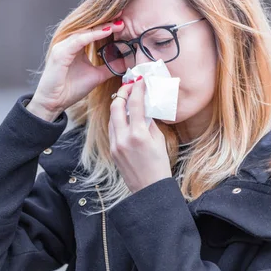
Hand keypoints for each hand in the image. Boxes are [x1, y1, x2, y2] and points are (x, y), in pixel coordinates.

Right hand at [27, 16, 124, 121]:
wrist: (54, 103)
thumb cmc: (70, 90)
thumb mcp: (96, 76)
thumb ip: (109, 68)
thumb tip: (126, 63)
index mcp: (76, 47)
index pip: (94, 32)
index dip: (108, 26)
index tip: (124, 22)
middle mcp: (69, 43)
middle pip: (90, 28)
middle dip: (107, 21)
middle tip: (123, 16)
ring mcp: (64, 46)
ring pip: (85, 32)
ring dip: (103, 27)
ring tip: (118, 24)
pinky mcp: (61, 53)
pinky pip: (79, 40)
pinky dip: (93, 35)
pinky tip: (107, 31)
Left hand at [108, 78, 171, 192]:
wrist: (149, 189)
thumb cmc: (159, 166)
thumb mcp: (158, 141)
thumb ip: (150, 123)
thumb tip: (144, 109)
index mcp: (138, 134)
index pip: (135, 104)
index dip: (137, 89)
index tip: (139, 81)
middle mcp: (123, 138)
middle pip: (116, 106)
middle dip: (122, 93)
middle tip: (129, 86)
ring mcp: (115, 144)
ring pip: (112, 117)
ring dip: (118, 106)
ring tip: (127, 99)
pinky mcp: (112, 150)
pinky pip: (112, 129)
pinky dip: (117, 119)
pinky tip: (124, 117)